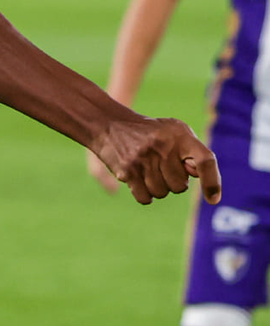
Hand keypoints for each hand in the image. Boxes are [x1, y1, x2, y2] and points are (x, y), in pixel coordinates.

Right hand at [89, 115, 219, 206]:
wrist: (111, 126)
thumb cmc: (151, 133)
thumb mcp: (176, 132)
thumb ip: (192, 152)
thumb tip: (199, 175)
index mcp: (180, 136)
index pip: (205, 161)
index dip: (212, 181)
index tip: (213, 199)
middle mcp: (163, 147)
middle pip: (180, 186)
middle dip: (174, 182)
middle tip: (163, 167)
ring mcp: (143, 160)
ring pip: (162, 193)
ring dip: (158, 187)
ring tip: (149, 171)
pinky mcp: (127, 172)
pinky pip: (145, 198)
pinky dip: (145, 194)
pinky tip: (139, 180)